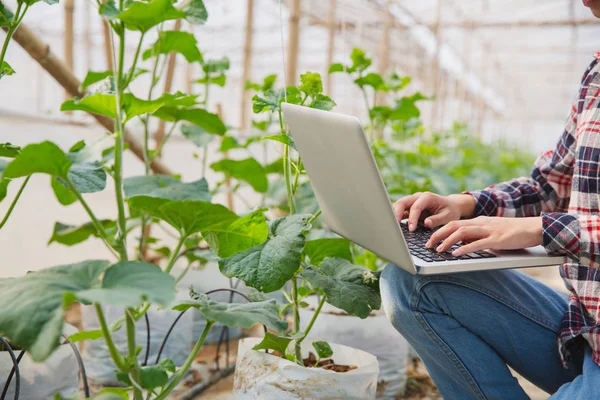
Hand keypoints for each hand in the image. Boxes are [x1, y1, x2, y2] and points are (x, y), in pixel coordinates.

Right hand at [392, 192, 475, 231]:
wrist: (451, 206)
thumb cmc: (450, 211)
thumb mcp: (448, 217)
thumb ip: (437, 220)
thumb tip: (426, 223)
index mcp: (428, 197)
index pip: (416, 207)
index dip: (412, 218)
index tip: (411, 229)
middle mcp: (418, 197)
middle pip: (402, 202)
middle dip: (397, 214)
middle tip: (394, 226)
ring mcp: (412, 201)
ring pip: (398, 205)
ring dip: (393, 214)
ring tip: (391, 226)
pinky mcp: (409, 207)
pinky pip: (399, 210)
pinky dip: (395, 216)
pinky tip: (393, 225)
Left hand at [426, 216, 542, 255]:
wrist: (534, 227)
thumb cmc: (513, 232)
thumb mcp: (491, 232)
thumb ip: (477, 236)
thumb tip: (462, 244)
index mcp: (478, 221)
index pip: (454, 223)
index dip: (439, 230)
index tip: (429, 239)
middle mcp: (481, 223)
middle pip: (453, 226)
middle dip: (437, 235)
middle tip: (427, 245)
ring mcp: (488, 230)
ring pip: (462, 233)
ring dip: (447, 242)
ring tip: (438, 250)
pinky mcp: (497, 239)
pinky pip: (477, 243)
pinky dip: (464, 248)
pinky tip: (455, 254)